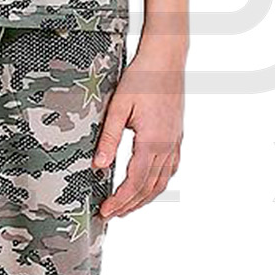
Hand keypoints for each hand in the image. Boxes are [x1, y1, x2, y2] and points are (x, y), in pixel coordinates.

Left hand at [92, 34, 183, 219]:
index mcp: (152, 142)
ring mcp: (175, 142)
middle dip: (130, 205)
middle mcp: (167, 146)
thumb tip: (97, 166)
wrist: (166, 59)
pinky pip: (171, 168)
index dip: (120, 201)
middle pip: (149, 188)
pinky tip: (150, 185)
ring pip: (163, 181)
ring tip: (128, 207)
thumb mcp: (118, 108)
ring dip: (145, 198)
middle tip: (112, 214)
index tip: (105, 211)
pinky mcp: (177, 136)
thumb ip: (108, 138)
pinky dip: (159, 183)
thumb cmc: (142, 78)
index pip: (135, 182)